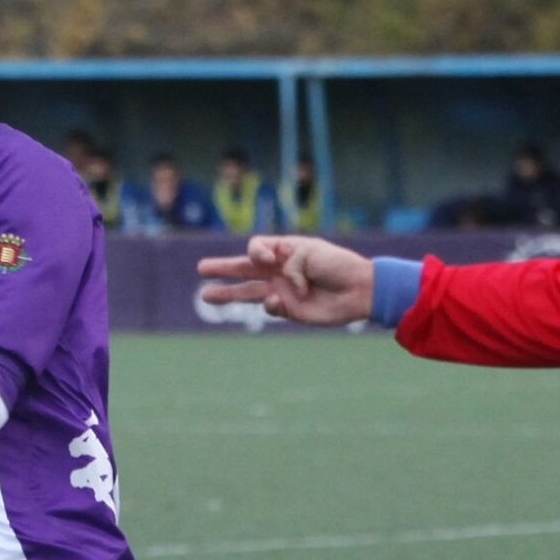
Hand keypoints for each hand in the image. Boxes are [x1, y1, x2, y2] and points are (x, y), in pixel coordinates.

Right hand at [197, 235, 374, 325]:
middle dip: (222, 269)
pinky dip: (270, 305)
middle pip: (244, 269)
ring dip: (227, 294)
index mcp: (284, 251)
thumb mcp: (309, 252)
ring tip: (205, 296)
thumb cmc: (336, 264)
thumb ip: (285, 264)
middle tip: (200, 269)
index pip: (257, 248)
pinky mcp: (290, 311)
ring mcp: (283, 291)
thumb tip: (273, 293)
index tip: (265, 259)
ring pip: (248, 293)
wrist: (359, 289)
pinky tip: (277, 300)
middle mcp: (280, 270)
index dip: (254, 252)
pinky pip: (270, 308)